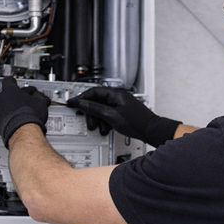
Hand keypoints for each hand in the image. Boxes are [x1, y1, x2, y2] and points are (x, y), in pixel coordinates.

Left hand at [0, 78, 50, 146]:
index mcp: (10, 90)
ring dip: (5, 106)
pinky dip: (2, 115)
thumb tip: (39, 95)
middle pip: (3, 93)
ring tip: (14, 112)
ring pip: (0, 103)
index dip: (12, 82)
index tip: (14, 83)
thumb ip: (38, 96)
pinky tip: (10, 119)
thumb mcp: (40, 102)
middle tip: (18, 101)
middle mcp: (0, 96)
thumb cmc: (29, 115)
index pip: (8, 80)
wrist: (22, 130)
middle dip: (10, 97)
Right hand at [66, 87, 180, 147]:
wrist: (151, 131)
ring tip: (98, 127)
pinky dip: (105, 122)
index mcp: (116, 93)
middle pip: (97, 101)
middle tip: (87, 120)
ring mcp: (120, 105)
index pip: (94, 92)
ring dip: (98, 119)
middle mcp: (118, 97)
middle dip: (91, 112)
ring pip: (102, 109)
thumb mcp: (111, 116)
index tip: (73, 103)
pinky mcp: (122, 113)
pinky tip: (106, 129)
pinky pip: (108, 115)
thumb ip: (95, 109)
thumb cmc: (137, 123)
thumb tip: (81, 103)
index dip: (82, 98)